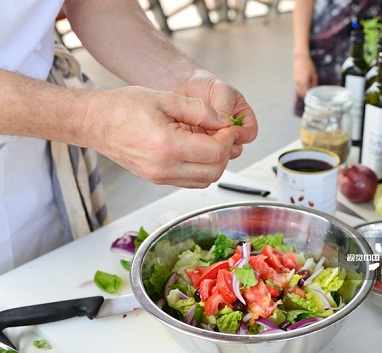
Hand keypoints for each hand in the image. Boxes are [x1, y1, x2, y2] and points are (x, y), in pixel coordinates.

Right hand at [84, 86, 235, 187]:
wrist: (94, 122)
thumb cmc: (124, 106)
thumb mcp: (166, 98)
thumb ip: (200, 110)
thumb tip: (224, 121)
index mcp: (167, 146)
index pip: (216, 152)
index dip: (228, 137)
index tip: (226, 125)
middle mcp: (164, 168)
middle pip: (214, 171)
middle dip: (225, 151)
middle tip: (221, 133)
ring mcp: (160, 177)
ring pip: (205, 180)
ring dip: (214, 162)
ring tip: (209, 140)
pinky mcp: (157, 180)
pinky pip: (190, 181)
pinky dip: (201, 168)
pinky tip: (196, 149)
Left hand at [174, 69, 257, 158]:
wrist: (181, 86)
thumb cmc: (203, 84)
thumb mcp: (219, 89)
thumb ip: (225, 107)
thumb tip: (227, 125)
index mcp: (242, 116)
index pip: (250, 132)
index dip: (243, 134)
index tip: (231, 131)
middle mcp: (230, 131)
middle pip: (237, 147)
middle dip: (226, 142)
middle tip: (213, 133)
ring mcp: (215, 139)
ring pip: (221, 153)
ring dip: (211, 145)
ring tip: (199, 131)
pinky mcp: (200, 145)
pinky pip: (204, 153)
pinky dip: (199, 147)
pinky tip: (191, 136)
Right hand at [294, 55, 317, 97]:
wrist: (301, 59)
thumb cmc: (308, 66)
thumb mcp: (314, 74)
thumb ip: (314, 83)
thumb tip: (314, 89)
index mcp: (304, 82)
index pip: (305, 93)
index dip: (308, 96)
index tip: (312, 96)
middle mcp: (298, 83)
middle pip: (300, 93)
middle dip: (305, 95)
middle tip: (310, 95)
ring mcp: (295, 81)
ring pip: (298, 90)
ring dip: (302, 92)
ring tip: (308, 91)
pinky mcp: (294, 79)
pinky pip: (297, 87)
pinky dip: (300, 88)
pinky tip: (304, 87)